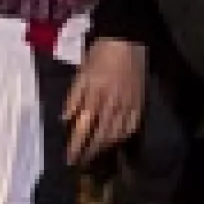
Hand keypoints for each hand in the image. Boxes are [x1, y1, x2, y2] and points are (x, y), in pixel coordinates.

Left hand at [64, 38, 147, 165]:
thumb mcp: (81, 72)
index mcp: (94, 95)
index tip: (69, 158)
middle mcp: (111, 103)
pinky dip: (121, 137)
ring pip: (115, 134)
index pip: (83, 127)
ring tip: (94, 155)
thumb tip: (65, 119)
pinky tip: (114, 142)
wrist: (128, 41)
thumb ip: (73, 97)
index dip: (76, 145)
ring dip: (103, 148)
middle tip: (80, 162)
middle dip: (88, 151)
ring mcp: (127, 105)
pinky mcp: (139, 104)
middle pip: (99, 135)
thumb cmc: (100, 54)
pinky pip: (130, 127)